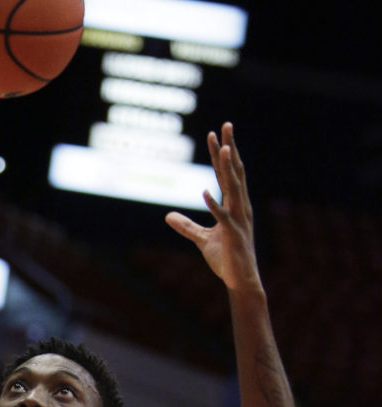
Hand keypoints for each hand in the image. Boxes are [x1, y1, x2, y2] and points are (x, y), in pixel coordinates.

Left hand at [165, 122, 262, 292]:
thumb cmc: (226, 259)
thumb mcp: (202, 240)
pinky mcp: (233, 235)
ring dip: (227, 169)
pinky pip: (223, 217)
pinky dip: (214, 205)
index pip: (226, 174)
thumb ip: (186, 226)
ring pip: (234, 189)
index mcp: (235, 206)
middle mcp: (240, 207)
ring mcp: (238, 220)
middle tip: (226, 126)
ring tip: (223, 149)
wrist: (240, 281)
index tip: (213, 134)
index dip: (219, 154)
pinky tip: (204, 192)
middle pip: (234, 173)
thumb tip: (168, 216)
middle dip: (229, 149)